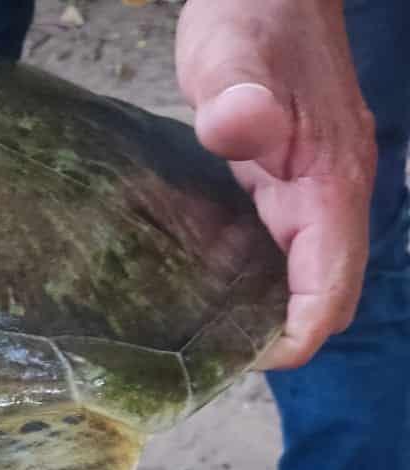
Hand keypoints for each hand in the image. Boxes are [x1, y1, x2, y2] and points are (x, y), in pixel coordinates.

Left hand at [176, 0, 375, 368]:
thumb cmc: (251, 17)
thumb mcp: (228, 55)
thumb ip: (237, 100)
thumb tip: (240, 129)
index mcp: (329, 186)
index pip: (327, 296)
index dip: (291, 341)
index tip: (238, 357)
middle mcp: (337, 198)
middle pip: (326, 300)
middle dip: (280, 338)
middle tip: (213, 351)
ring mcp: (325, 192)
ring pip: (313, 280)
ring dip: (273, 313)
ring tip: (209, 328)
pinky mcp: (304, 185)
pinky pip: (296, 253)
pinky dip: (266, 281)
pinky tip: (216, 282)